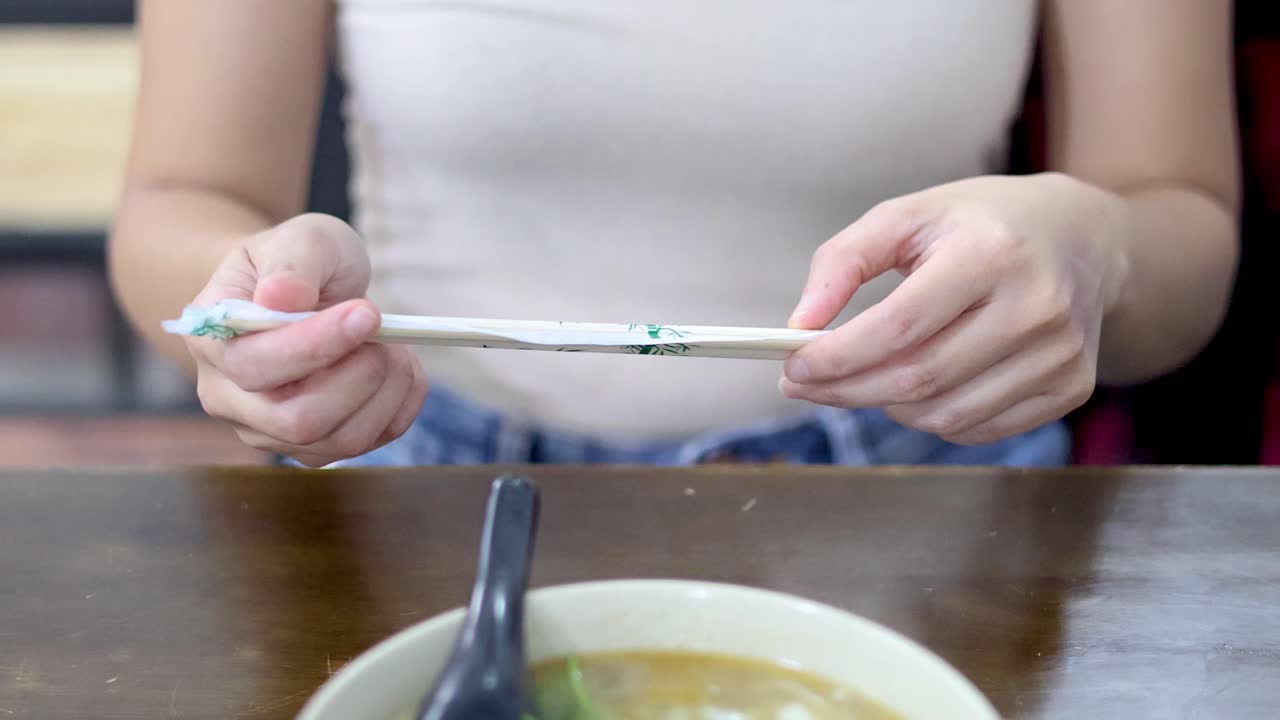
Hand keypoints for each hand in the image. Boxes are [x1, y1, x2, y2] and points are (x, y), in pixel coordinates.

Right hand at [187, 214, 426, 465]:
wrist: (303, 290)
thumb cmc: (297, 263)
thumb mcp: (298, 239)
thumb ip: (291, 263)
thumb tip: (281, 298)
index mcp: (212, 340)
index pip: (256, 366)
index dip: (318, 345)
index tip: (367, 313)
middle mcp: (228, 397)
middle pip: (297, 420)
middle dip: (359, 377)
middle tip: (386, 333)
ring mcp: (269, 431)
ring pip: (338, 441)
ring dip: (385, 392)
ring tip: (396, 347)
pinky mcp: (312, 447)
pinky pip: (367, 445)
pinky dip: (398, 407)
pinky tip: (399, 370)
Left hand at [779, 173, 1128, 444]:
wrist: (1083, 238)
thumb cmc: (980, 224)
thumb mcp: (908, 216)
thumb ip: (843, 262)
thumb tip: (799, 324)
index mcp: (991, 252)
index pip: (900, 326)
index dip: (837, 356)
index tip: (792, 366)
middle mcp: (1035, 306)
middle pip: (918, 378)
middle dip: (846, 389)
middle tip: (804, 385)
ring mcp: (1060, 354)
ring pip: (945, 414)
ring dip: (886, 406)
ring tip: (865, 378)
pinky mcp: (1070, 387)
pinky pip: (977, 429)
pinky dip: (931, 417)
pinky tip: (918, 386)